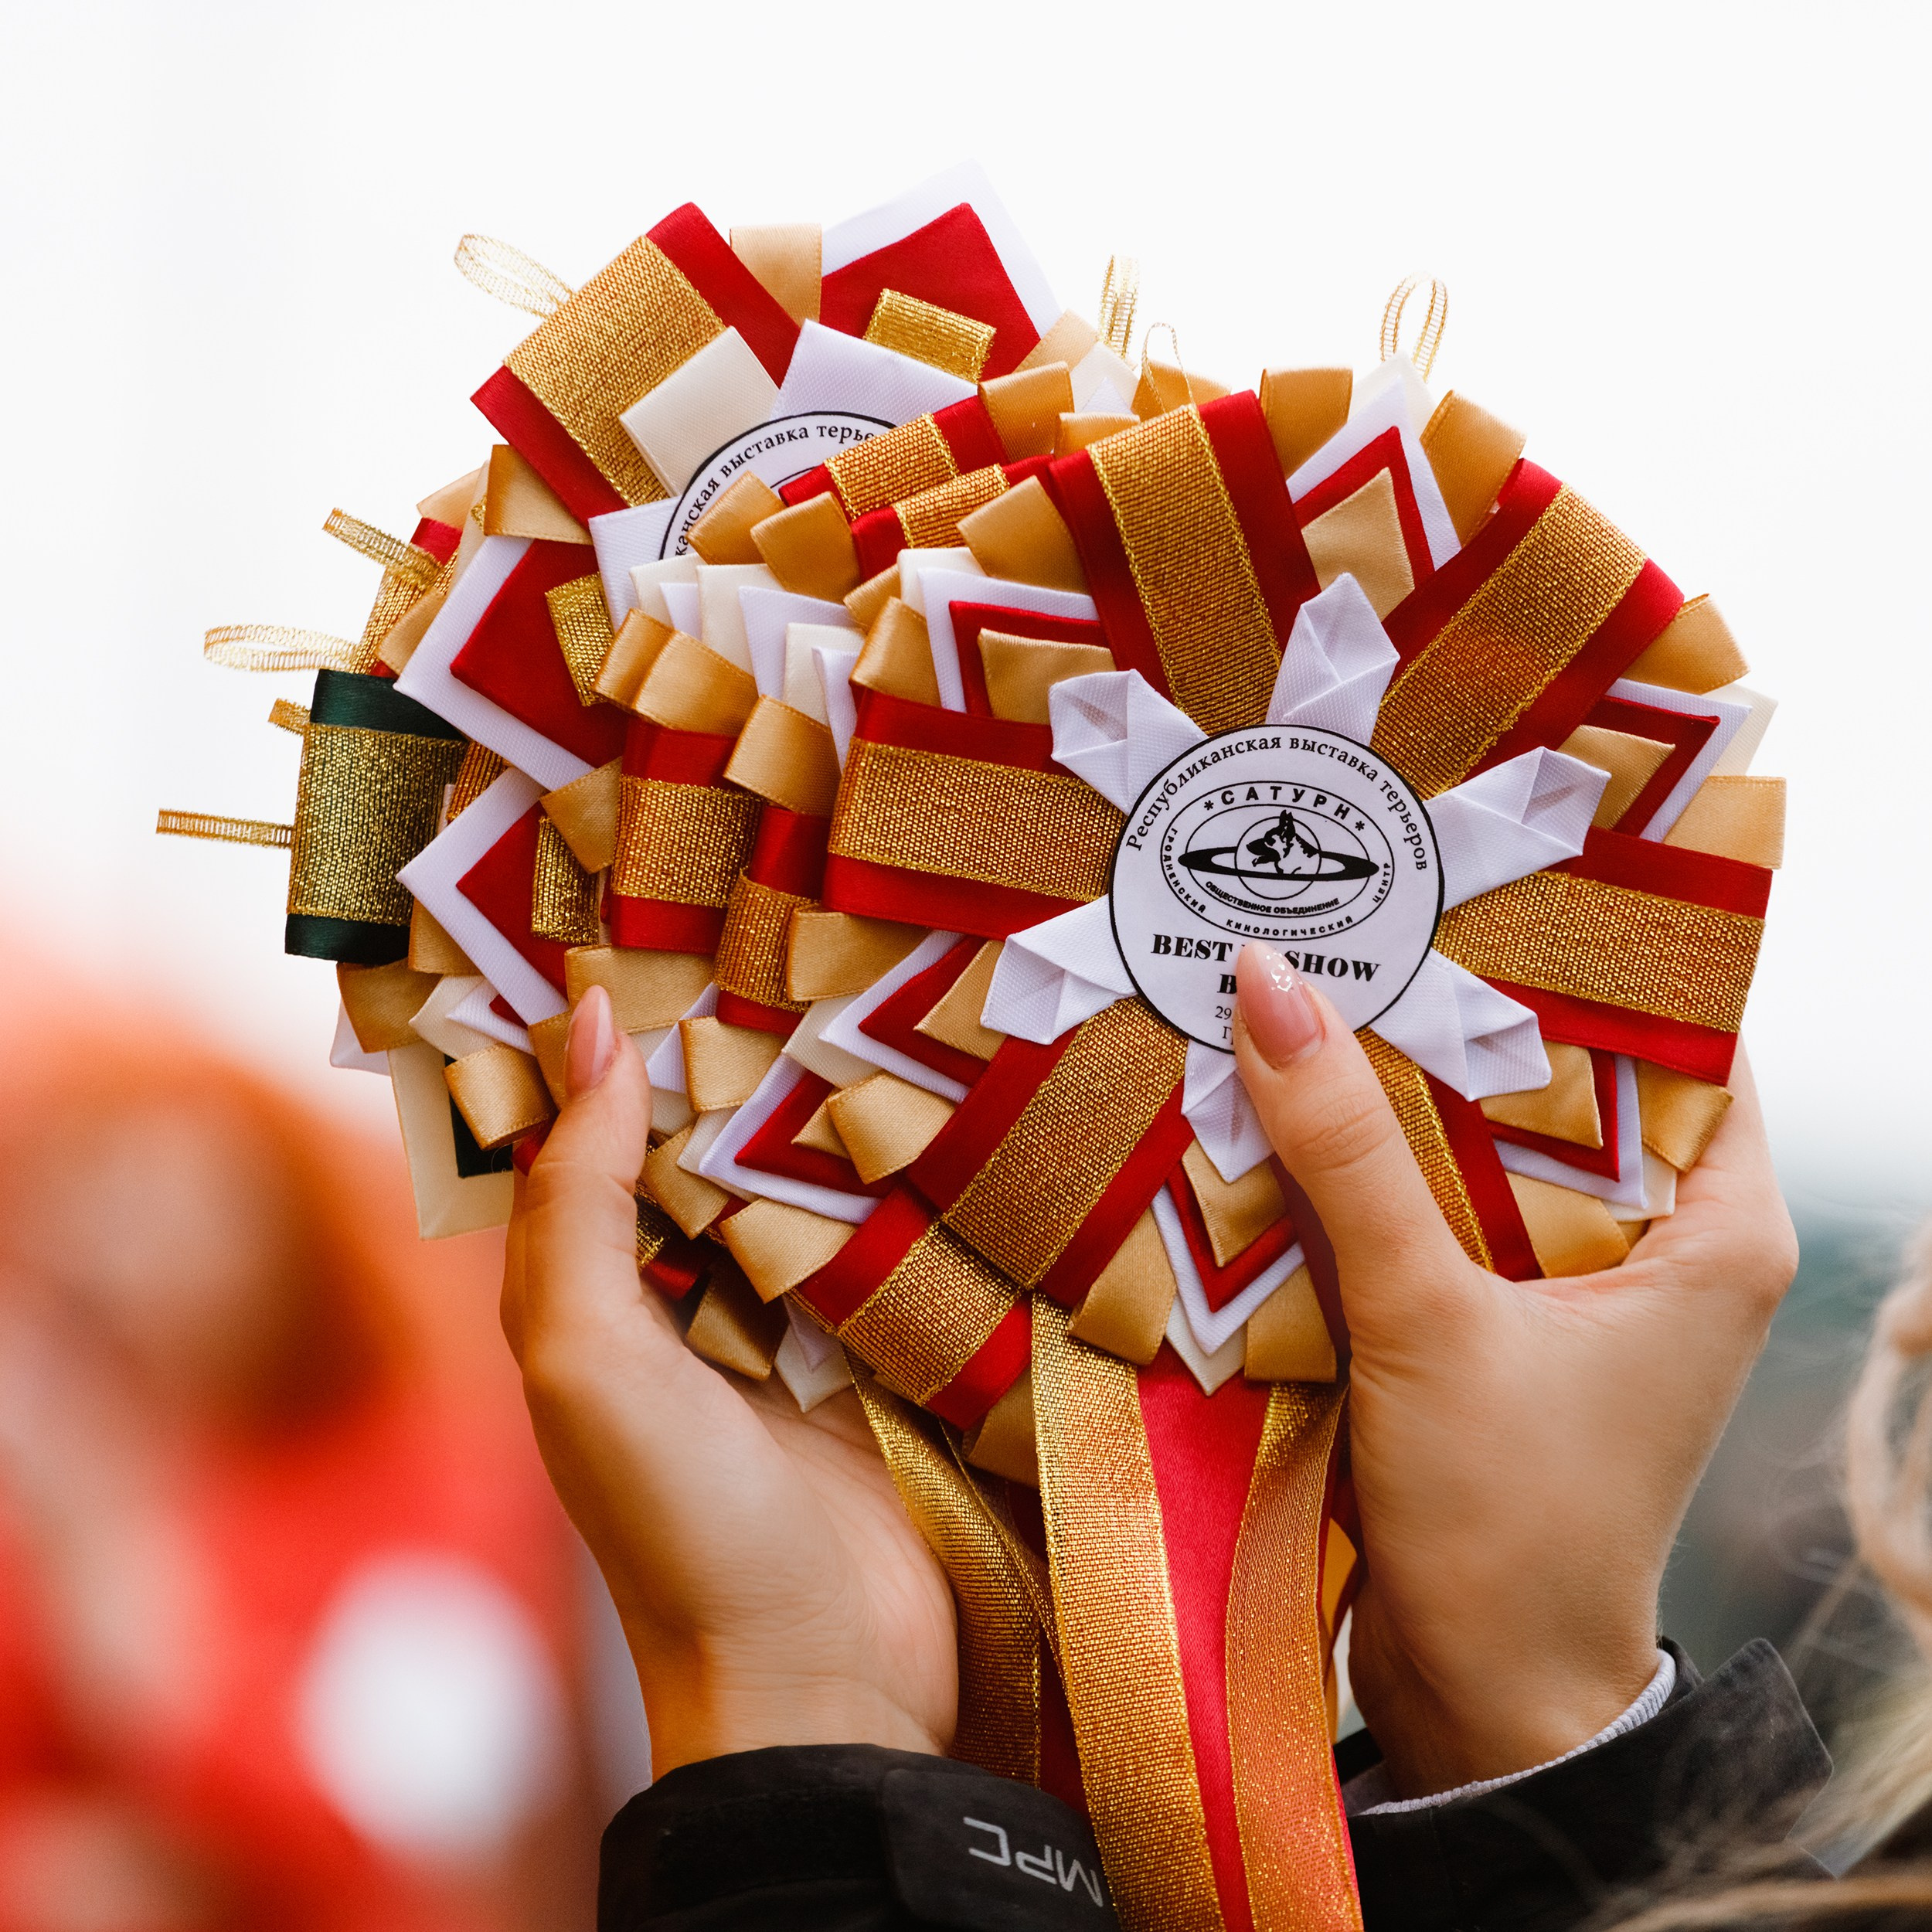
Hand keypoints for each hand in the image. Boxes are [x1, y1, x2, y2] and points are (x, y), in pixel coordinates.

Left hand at [501, 986, 955, 1776]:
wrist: (824, 1679)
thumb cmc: (679, 1525)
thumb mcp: (583, 1355)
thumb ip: (578, 1200)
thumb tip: (592, 1031)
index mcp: (592, 1298)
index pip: (587, 1139)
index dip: (599, 1044)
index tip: (643, 929)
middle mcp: (683, 1301)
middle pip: (703, 1147)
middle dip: (729, 1055)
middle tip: (779, 931)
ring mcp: (788, 1326)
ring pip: (798, 1181)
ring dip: (823, 1106)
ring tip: (867, 986)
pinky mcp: (879, 1351)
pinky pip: (882, 1242)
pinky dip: (898, 1181)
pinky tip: (936, 1105)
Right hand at [1232, 944, 1796, 1798]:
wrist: (1485, 1704)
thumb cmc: (1508, 1526)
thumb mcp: (1428, 1321)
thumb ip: (1349, 1156)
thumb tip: (1271, 983)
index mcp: (1719, 1229)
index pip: (1683, 1038)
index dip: (1590, 952)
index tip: (1482, 872)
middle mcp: (1668, 1247)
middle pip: (1568, 1083)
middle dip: (1464, 1012)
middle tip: (1365, 913)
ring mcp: (1585, 1291)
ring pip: (1492, 1145)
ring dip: (1401, 1093)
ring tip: (1312, 988)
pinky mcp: (1508, 1328)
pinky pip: (1444, 1211)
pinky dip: (1375, 1170)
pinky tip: (1292, 1112)